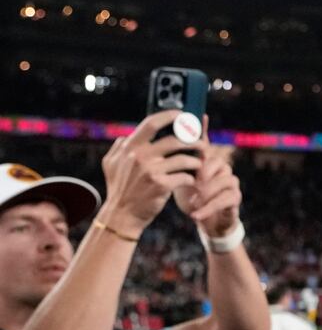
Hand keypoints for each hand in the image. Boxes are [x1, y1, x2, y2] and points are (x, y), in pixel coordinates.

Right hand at [98, 110, 202, 231]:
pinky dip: (191, 178)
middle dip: (193, 141)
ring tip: (200, 163)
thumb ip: (119, 148)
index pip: (151, 123)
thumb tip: (126, 136)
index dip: (170, 116)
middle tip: (203, 143)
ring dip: (197, 161)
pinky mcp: (161, 185)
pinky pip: (185, 177)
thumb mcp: (111, 164)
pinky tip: (192, 181)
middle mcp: (139, 156)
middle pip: (175, 140)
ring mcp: (151, 171)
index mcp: (129, 147)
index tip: (183, 115)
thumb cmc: (119, 188)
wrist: (122, 214)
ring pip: (184, 159)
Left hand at [174, 122, 241, 236]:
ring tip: (192, 202)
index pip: (204, 142)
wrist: (205, 220)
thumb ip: (169, 162)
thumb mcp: (177, 179)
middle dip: (203, 172)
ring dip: (205, 193)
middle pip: (215, 162)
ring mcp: (230, 181)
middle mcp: (220, 167)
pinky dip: (208, 208)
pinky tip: (195, 214)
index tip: (201, 116)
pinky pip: (224, 199)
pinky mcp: (235, 197)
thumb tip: (150, 145)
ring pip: (222, 181)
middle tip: (193, 182)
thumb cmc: (190, 197)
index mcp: (205, 160)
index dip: (203, 129)